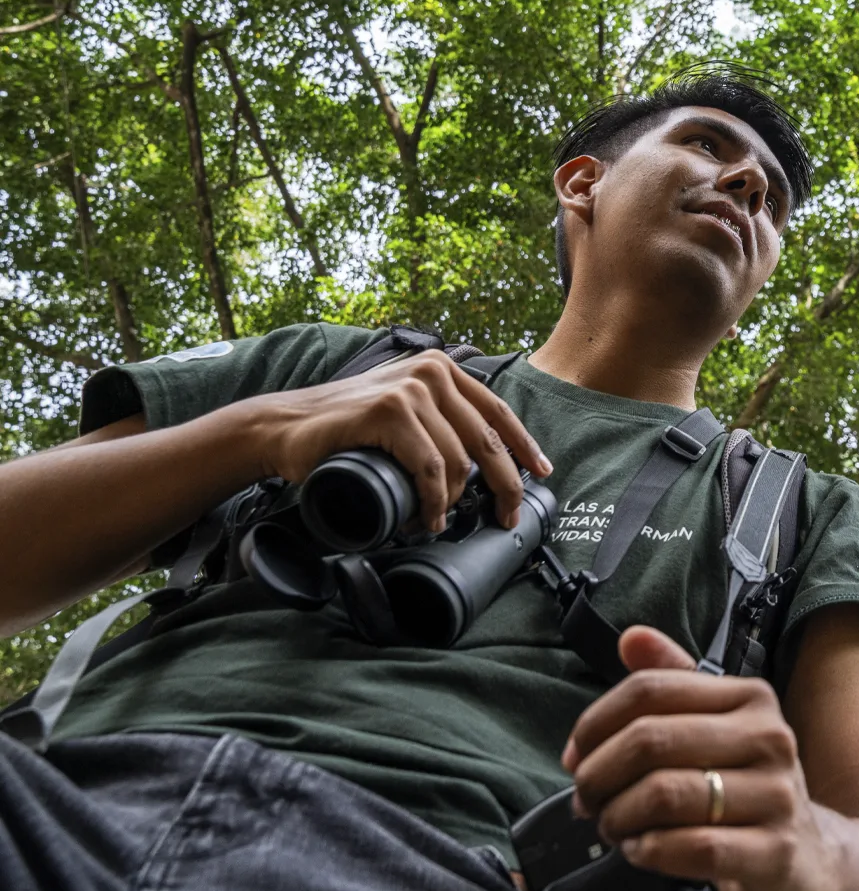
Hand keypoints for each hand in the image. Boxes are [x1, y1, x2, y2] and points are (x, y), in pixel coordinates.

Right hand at [238, 350, 550, 529]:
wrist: (284, 427)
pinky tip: (424, 518)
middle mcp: (432, 372)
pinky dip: (432, 501)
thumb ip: (436, 417)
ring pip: (458, 461)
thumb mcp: (402, 411)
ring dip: (452, 502)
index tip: (542, 474)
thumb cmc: (345, 429)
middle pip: (488, 438)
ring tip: (437, 520)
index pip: (498, 411)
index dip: (525, 446)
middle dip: (505, 485)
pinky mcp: (389, 411)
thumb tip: (480, 456)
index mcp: (442, 370)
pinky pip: (430, 468)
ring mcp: (411, 389)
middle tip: (506, 517)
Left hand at [564, 627, 848, 890]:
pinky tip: (641, 850)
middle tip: (587, 800)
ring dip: (619, 816)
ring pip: (664, 794)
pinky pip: (692, 847)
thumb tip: (631, 638)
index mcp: (751, 698)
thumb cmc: (745, 787)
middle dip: (599, 774)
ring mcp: (777, 796)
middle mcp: (770, 738)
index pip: (650, 690)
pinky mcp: (774, 851)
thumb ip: (672, 681)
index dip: (596, 722)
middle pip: (650, 740)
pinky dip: (649, 851)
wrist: (810, 856)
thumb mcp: (716, 727)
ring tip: (613, 826)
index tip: (576, 754)